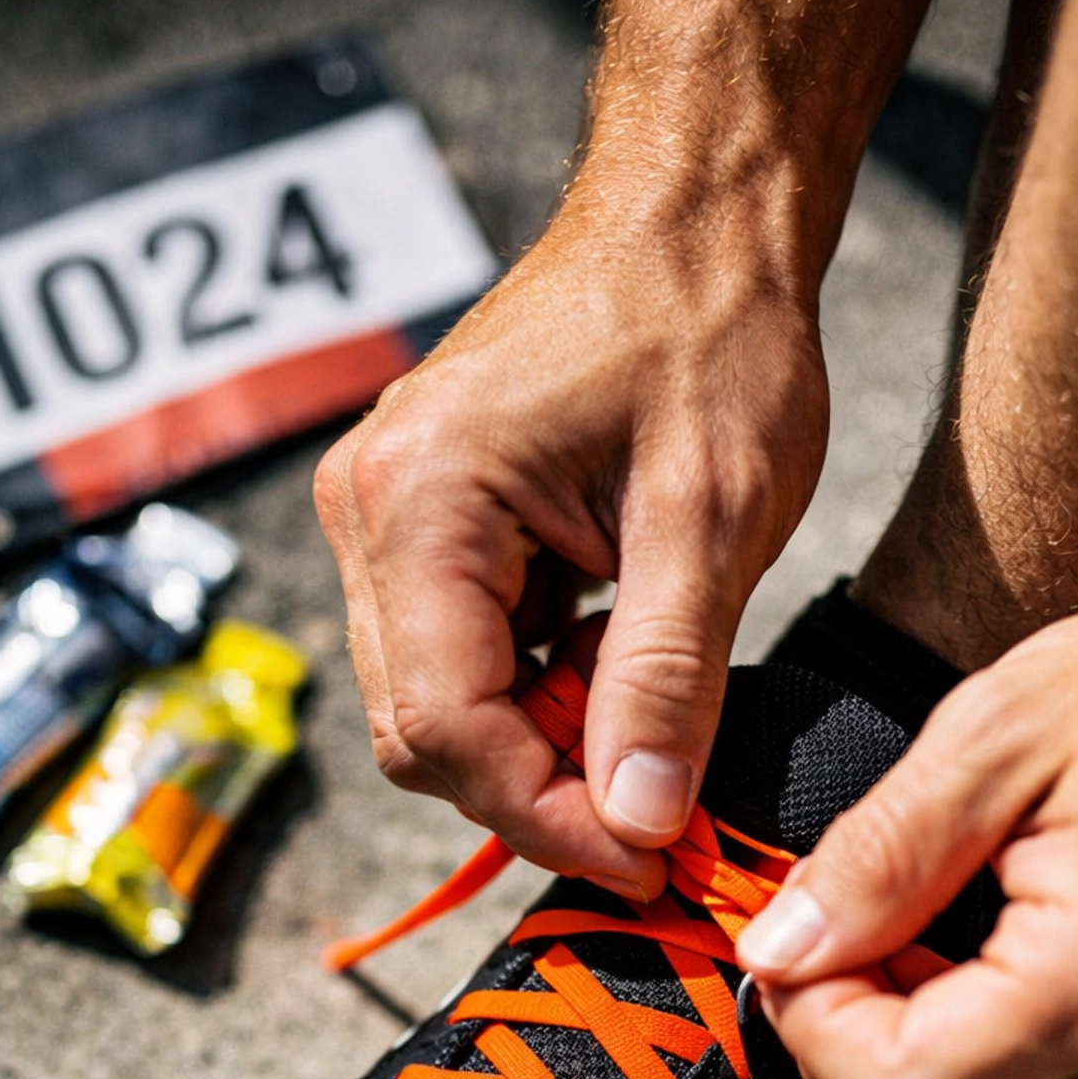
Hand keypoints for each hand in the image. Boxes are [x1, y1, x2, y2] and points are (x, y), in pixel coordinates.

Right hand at [316, 196, 827, 899]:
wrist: (691, 221)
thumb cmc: (708, 336)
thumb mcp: (711, 521)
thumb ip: (664, 681)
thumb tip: (636, 823)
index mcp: (419, 501)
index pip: (444, 730)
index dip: (544, 816)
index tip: (647, 857)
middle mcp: (366, 512)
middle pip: (422, 734)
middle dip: (539, 790)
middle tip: (655, 808)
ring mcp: (379, 520)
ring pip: (434, 707)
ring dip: (538, 745)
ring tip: (642, 710)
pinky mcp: (415, 529)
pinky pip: (453, 660)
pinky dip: (531, 694)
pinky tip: (607, 659)